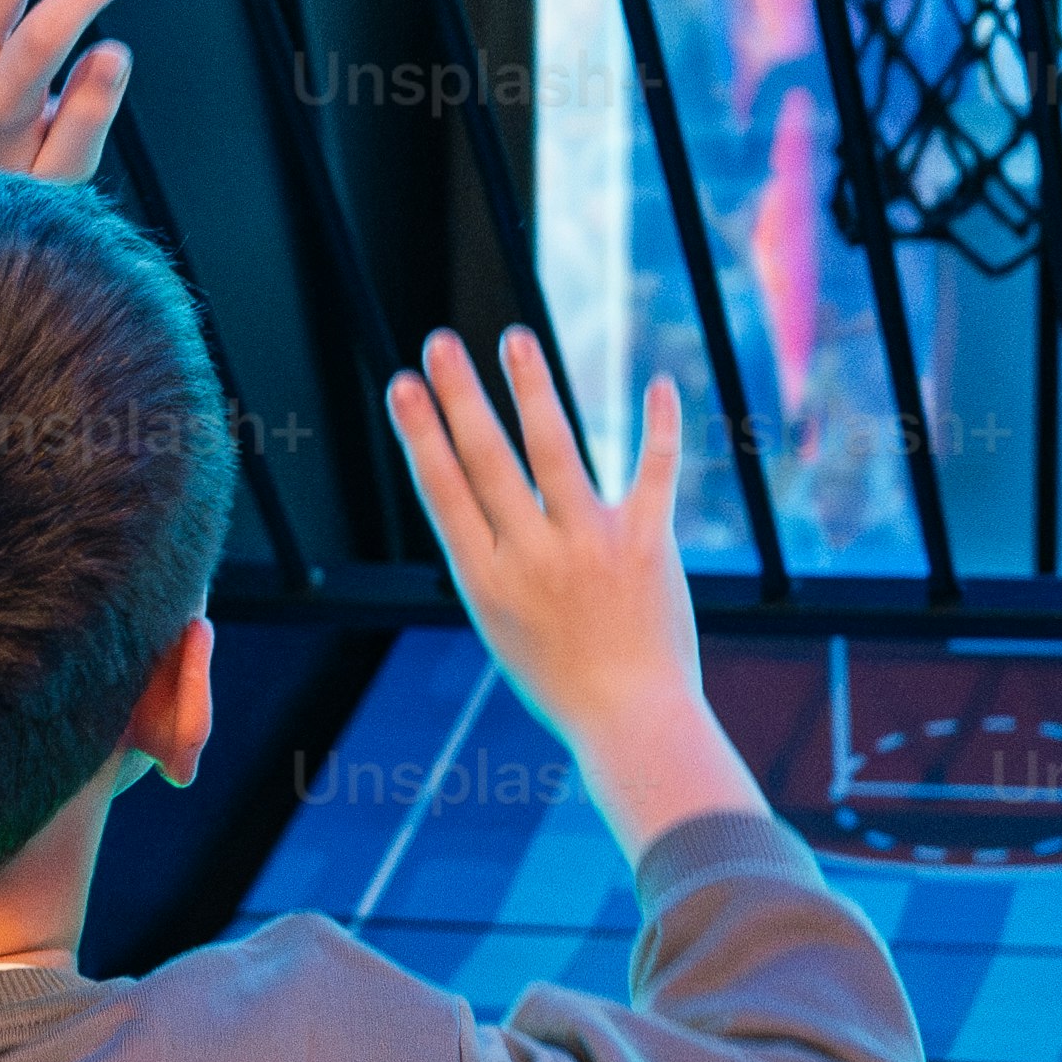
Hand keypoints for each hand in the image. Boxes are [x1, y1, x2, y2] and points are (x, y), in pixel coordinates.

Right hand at [384, 329, 766, 853]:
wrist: (631, 722)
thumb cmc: (561, 680)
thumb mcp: (500, 625)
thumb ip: (490, 560)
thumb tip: (474, 495)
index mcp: (485, 580)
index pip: (443, 490)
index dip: (420, 432)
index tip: (402, 384)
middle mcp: (531, 556)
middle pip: (488, 459)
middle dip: (459, 395)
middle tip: (439, 343)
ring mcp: (589, 546)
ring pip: (556, 450)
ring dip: (532, 388)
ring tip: (515, 338)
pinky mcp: (645, 545)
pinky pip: (652, 473)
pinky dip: (659, 426)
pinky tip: (659, 381)